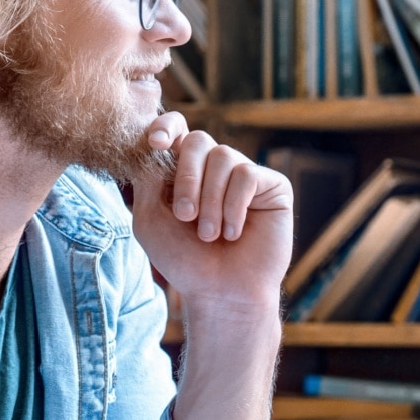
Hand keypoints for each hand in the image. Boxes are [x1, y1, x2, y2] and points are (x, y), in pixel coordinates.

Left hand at [131, 113, 293, 308]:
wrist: (221, 292)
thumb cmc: (184, 261)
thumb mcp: (149, 218)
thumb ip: (147, 177)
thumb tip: (155, 143)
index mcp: (184, 171)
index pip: (176, 130)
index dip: (165, 127)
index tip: (154, 142)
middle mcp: (214, 168)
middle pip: (197, 140)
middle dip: (186, 176)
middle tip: (184, 216)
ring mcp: (244, 174)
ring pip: (222, 156)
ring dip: (210, 199)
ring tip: (209, 235)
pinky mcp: (272, 186)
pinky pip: (247, 174)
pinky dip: (234, 205)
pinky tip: (234, 233)